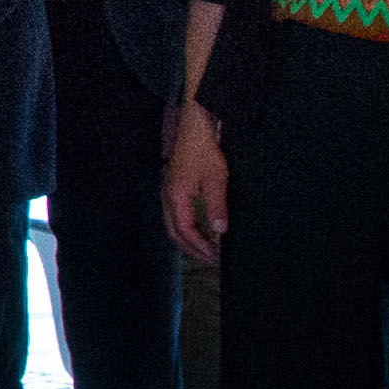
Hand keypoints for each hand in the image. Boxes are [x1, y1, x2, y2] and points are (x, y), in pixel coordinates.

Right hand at [162, 108, 229, 265]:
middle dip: (191, 248)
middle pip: (174, 231)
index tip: (215, 257)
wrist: (194, 128)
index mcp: (175, 197)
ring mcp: (168, 191)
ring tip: (206, 247)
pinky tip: (201, 226)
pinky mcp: (173, 186)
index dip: (200, 247)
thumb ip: (217, 207)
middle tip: (209, 259)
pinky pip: (175, 213)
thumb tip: (220, 231)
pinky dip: (187, 226)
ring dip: (188, 238)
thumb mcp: (216, 180)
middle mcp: (167, 196)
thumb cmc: (204, 150)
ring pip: (172, 223)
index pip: (185, 231)